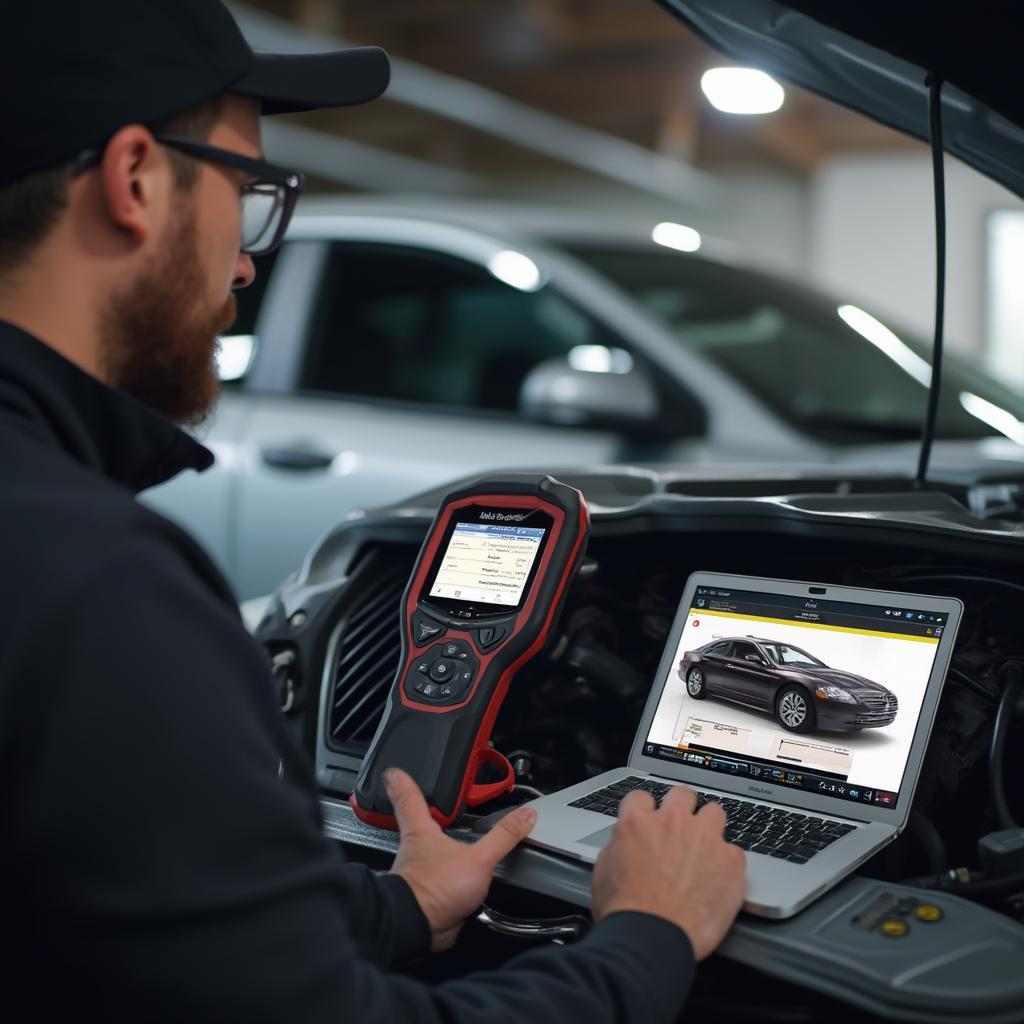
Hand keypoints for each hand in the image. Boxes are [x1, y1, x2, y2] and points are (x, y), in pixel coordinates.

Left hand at [385, 767, 536, 950]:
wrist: (418, 929)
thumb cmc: (435, 889)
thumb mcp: (479, 858)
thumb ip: (504, 836)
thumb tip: (526, 814)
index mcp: (421, 831)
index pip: (410, 798)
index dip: (403, 783)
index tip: (395, 771)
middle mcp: (417, 849)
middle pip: (417, 823)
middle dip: (425, 815)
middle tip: (430, 802)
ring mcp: (421, 872)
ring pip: (430, 853)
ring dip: (442, 849)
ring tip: (454, 840)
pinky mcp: (428, 894)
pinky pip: (442, 880)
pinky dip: (451, 878)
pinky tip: (463, 881)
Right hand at [590, 786, 745, 959]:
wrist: (652, 938)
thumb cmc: (625, 911)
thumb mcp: (604, 869)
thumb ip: (620, 845)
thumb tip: (626, 843)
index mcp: (638, 822)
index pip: (642, 796)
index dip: (645, 810)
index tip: (650, 820)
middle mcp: (672, 822)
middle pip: (683, 794)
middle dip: (682, 807)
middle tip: (681, 828)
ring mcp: (704, 838)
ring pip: (715, 812)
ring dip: (709, 827)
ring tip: (706, 847)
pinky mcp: (730, 861)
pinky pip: (735, 850)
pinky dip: (727, 862)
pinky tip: (720, 878)